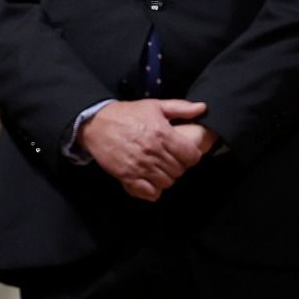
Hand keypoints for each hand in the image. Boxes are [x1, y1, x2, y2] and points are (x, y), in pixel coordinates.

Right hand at [79, 99, 209, 201]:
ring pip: (167, 182)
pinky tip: (149, 180)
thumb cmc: (126, 114)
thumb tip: (203, 108)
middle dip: (177, 166)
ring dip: (165, 177)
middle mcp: (154, 152)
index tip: (183, 153)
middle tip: (168, 159)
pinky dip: (153, 189)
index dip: (190, 155)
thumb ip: (180, 108)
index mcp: (163, 134)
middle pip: (180, 170)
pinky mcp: (128, 176)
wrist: (95, 123)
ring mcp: (141, 166)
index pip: (191, 156)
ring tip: (158, 168)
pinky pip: (150, 192)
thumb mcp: (154, 106)